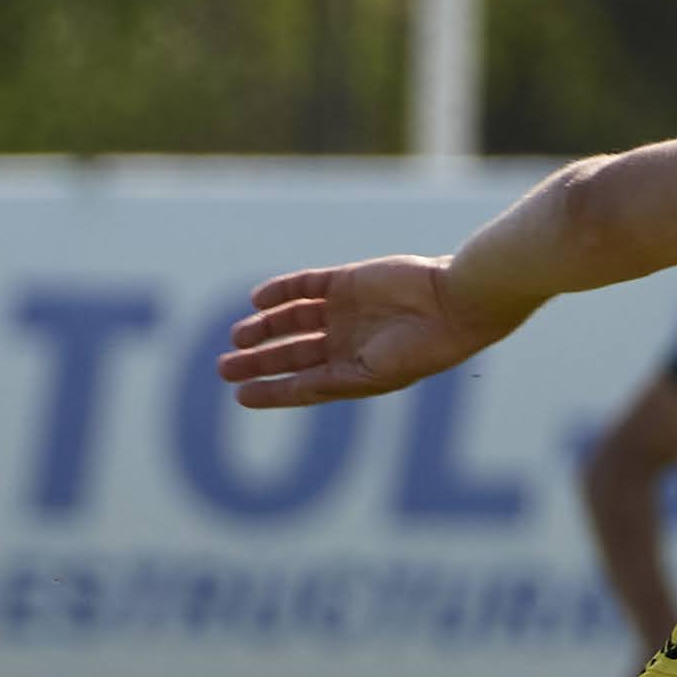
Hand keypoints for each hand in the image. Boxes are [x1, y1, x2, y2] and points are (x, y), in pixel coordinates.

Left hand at [218, 254, 497, 407]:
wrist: (453, 304)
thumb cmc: (420, 349)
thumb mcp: (371, 375)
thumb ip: (329, 381)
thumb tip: (290, 390)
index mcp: (355, 372)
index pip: (303, 383)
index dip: (271, 390)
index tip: (240, 396)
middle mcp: (347, 343)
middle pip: (291, 352)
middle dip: (258, 360)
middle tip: (224, 366)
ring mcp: (346, 310)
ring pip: (293, 319)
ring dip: (264, 327)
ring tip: (238, 336)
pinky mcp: (347, 281)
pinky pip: (305, 286)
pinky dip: (281, 291)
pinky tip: (259, 300)